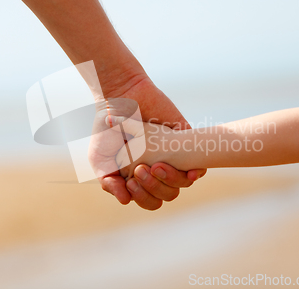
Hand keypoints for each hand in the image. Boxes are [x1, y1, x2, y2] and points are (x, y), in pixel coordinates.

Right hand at [99, 74, 206, 209]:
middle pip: (166, 195)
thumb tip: (126, 201)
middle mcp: (158, 171)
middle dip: (153, 188)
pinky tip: (189, 171)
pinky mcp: (186, 143)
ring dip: (169, 180)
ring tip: (155, 165)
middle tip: (140, 170)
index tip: (131, 182)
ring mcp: (173, 157)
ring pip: (181, 184)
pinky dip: (194, 173)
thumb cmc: (108, 129)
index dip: (143, 197)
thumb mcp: (100, 159)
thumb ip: (109, 182)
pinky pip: (198, 167)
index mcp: (140, 179)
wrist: (121, 98)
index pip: (149, 200)